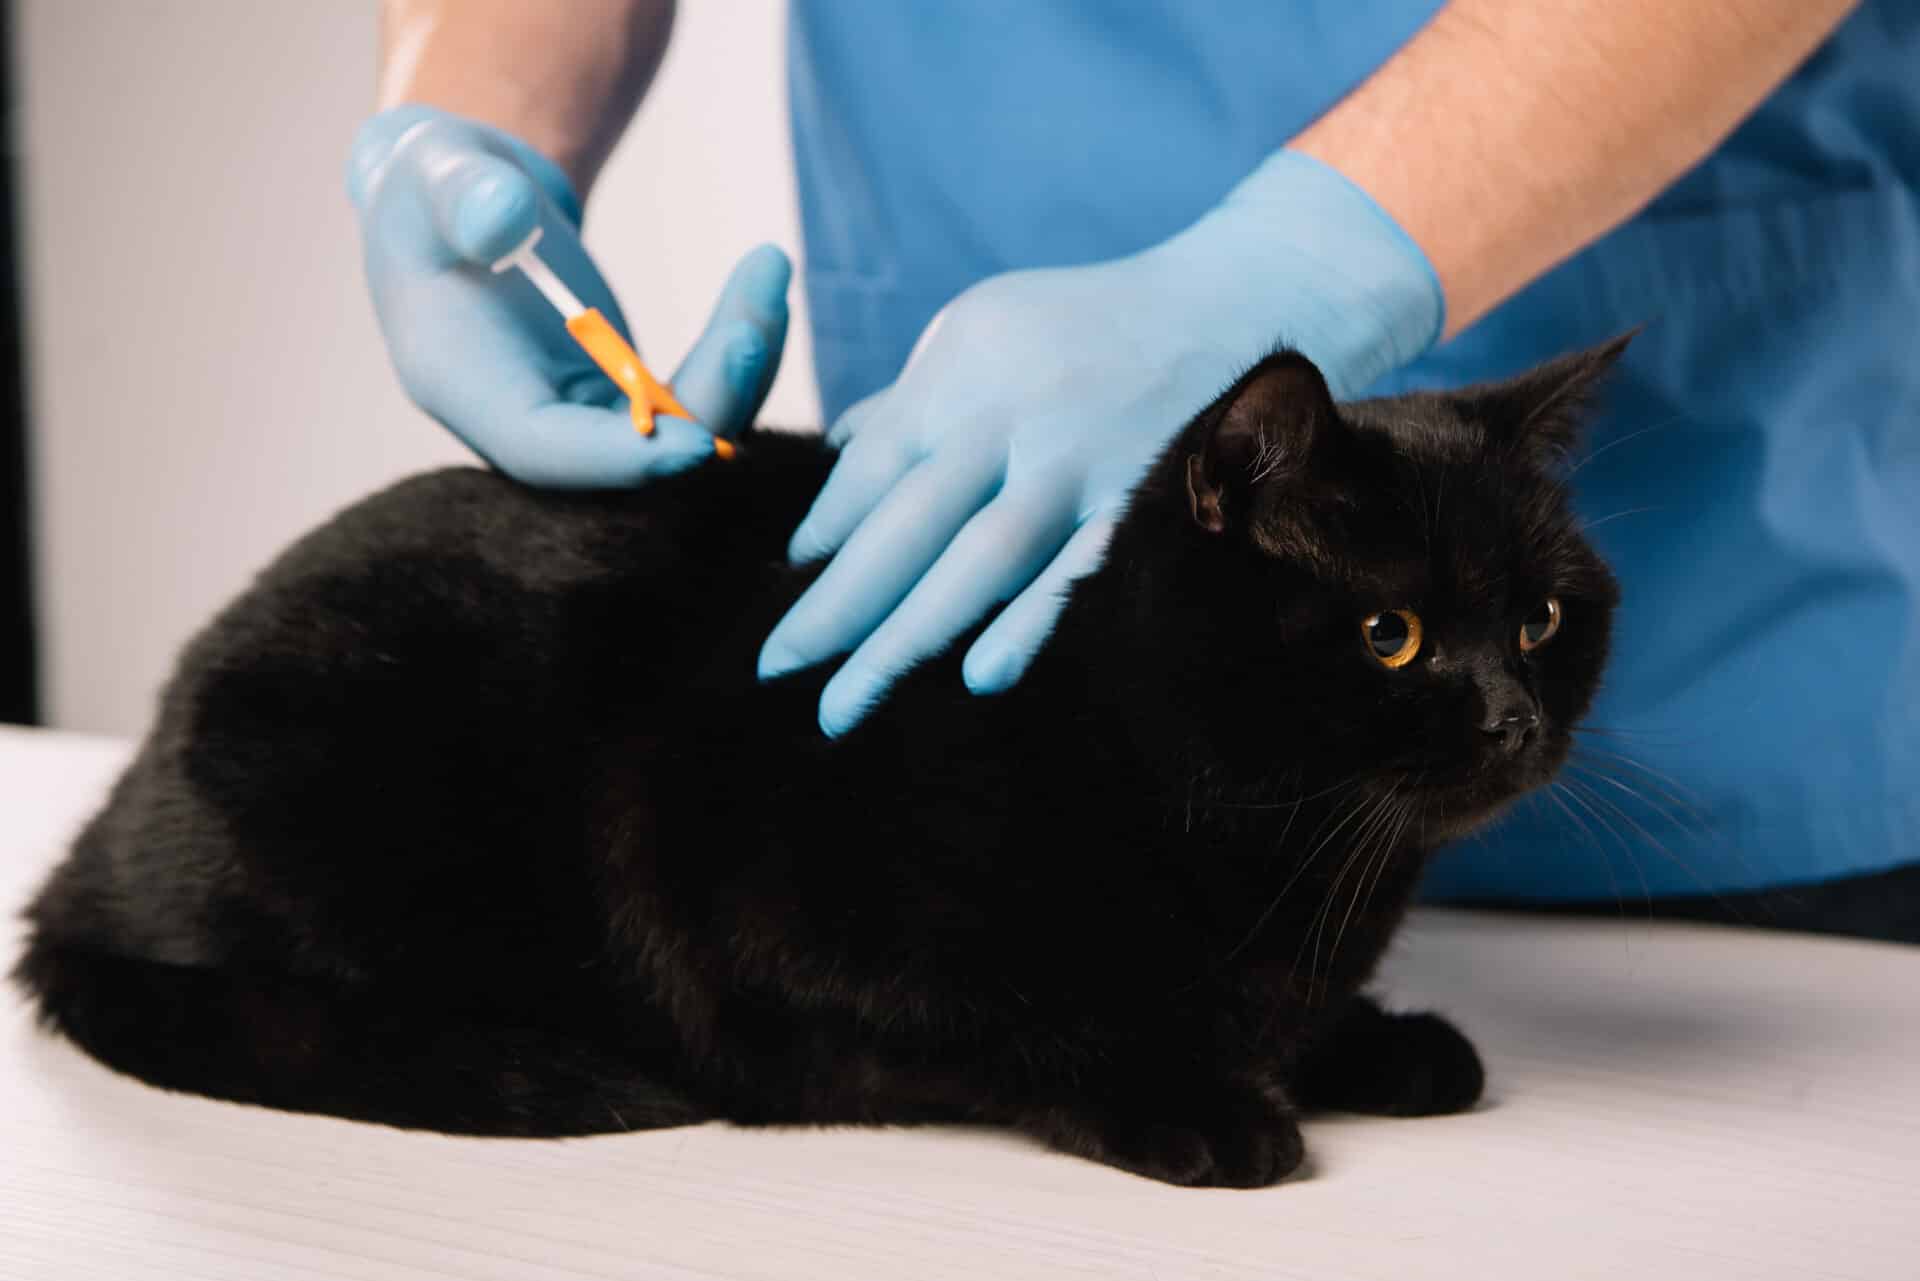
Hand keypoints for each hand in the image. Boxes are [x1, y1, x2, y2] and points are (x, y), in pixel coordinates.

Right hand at [347, 105, 788, 485]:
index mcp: (465, 387)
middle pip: (634, 456)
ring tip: (767, 270)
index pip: (546, 454)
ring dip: (740, 367)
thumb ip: (465, 197)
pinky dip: (738, 355)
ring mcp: (582, 421)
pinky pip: (697, 401)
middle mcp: (527, 425)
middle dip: (707, 399)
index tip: (699, 444)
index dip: (622, 460)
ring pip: (681, 431)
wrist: (465, 202)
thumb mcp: (439, 174)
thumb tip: (502, 215)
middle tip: (754, 324)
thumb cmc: (441, 187)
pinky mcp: (624, 402)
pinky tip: (762, 289)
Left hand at [758, 151, 1444, 734]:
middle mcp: (1015, 414)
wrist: (1247, 297)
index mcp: (966, 368)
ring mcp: (1085, 460)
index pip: (875, 466)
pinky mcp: (1150, 500)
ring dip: (902, 640)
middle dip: (834, 605)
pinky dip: (1032, 624)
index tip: (786, 580)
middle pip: (907, 524)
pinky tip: (979, 678)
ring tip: (841, 705)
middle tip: (773, 668)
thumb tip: (835, 452)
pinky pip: (1080, 570)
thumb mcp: (990, 329)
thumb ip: (915, 400)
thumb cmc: (1097, 324)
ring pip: (977, 562)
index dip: (826, 528)